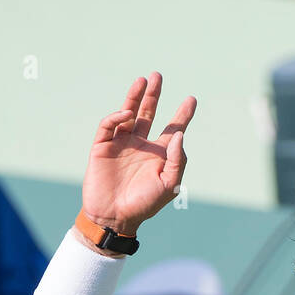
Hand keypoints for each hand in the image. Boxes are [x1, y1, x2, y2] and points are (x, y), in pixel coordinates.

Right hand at [82, 73, 195, 238]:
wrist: (115, 218)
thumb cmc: (144, 205)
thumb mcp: (169, 185)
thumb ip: (178, 161)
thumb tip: (180, 135)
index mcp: (159, 155)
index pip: (173, 129)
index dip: (182, 115)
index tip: (191, 100)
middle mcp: (141, 146)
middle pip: (149, 114)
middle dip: (154, 95)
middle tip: (158, 76)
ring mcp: (122, 144)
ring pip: (129, 113)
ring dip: (135, 96)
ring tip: (143, 80)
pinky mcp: (103, 146)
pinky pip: (110, 125)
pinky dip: (118, 116)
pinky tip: (128, 114)